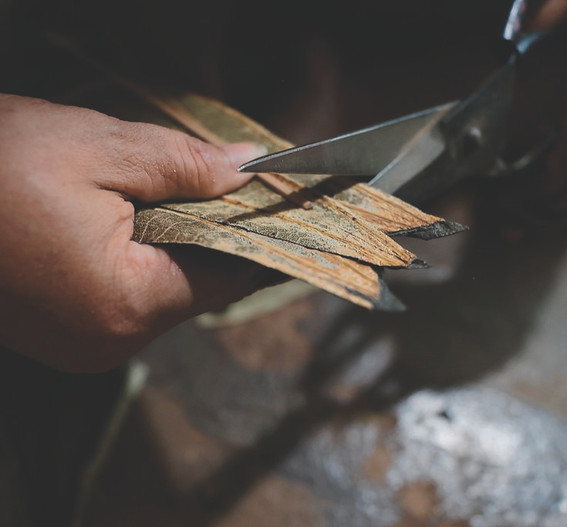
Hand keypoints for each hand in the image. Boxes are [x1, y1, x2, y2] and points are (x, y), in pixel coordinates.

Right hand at [0, 94, 261, 371]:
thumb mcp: (97, 150)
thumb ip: (184, 166)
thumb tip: (246, 172)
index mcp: (126, 305)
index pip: (229, 279)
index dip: (260, 239)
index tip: (281, 206)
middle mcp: (108, 341)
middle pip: (198, 288)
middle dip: (215, 236)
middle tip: (224, 185)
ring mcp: (80, 344)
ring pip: (162, 291)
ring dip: (175, 245)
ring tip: (169, 195)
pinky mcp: (59, 333)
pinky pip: (125, 296)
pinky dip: (140, 259)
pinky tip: (131, 219)